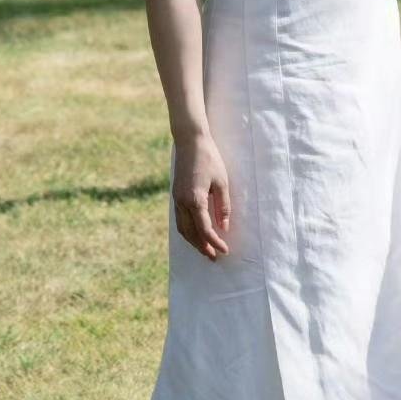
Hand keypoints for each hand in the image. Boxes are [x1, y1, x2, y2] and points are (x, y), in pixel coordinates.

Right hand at [172, 130, 230, 260]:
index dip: (215, 242)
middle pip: (191, 233)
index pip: (205, 229)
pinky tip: (196, 234)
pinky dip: (187, 230)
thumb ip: (223, 206)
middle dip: (202, 247)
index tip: (225, 250)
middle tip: (214, 257)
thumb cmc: (210, 159)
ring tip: (205, 250)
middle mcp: (182, 202)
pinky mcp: (175, 195)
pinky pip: (179, 219)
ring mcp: (176, 199)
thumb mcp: (222, 182)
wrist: (190, 142)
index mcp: (195, 200)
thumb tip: (224, 227)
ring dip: (193, 241)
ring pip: (182, 228)